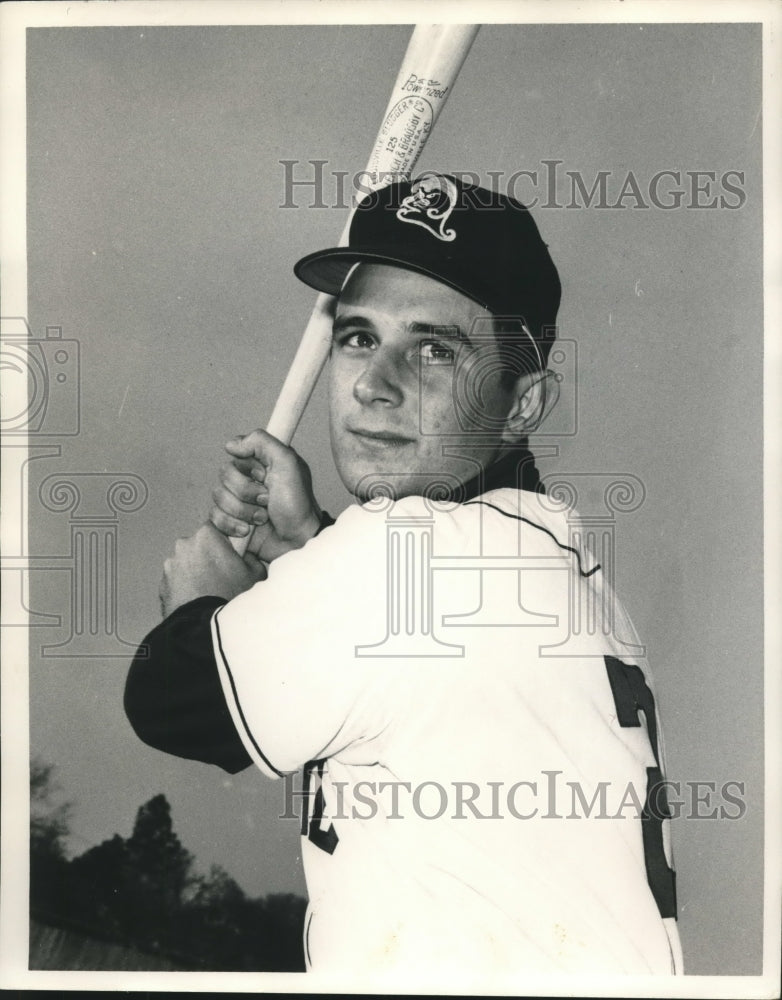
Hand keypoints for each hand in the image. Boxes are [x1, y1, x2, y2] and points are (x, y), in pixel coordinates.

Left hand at [160, 523, 266, 617]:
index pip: (218, 528)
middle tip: (224, 577)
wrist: (205, 628)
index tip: (233, 554)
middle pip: (200, 546)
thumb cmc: (231, 597)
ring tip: (211, 593)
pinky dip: (186, 588)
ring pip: (188, 564)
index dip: (227, 542)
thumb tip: (245, 557)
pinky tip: (199, 601)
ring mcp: (171, 565)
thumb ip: (251, 558)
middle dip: (210, 557)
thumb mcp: (256, 573)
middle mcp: (184, 545)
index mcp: (207, 535)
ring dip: (197, 573)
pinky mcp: (162, 585)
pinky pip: (178, 582)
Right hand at [209, 429, 321, 561]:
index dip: (247, 467)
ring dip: (242, 510)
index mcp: (260, 463)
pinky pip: (214, 517)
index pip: (235, 452)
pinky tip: (248, 530)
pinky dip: (231, 525)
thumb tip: (231, 444)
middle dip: (246, 491)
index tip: (263, 475)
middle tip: (267, 500)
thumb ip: (262, 441)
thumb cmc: (298, 504)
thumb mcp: (288, 463)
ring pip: (218, 496)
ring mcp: (238, 501)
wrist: (297, 540)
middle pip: (224, 475)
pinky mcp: (230, 521)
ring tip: (262, 517)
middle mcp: (247, 479)